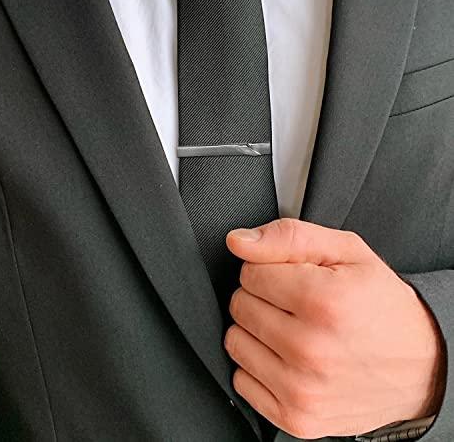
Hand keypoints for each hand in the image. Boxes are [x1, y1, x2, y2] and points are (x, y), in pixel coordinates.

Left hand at [224, 219, 445, 438]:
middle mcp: (310, 349)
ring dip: (256, 330)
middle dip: (262, 297)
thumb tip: (238, 241)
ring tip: (292, 329)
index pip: (249, 272)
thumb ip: (288, 237)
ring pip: (235, 341)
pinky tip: (287, 358)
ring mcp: (302, 389)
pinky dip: (258, 365)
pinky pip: (242, 380)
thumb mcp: (346, 252)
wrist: (420, 366)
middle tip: (296, 304)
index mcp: (324, 301)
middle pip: (240, 305)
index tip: (292, 278)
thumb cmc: (381, 304)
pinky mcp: (296, 417)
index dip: (269, 269)